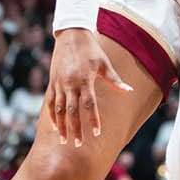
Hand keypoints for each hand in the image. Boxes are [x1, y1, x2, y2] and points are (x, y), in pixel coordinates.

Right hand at [46, 28, 132, 147]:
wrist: (71, 34)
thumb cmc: (91, 49)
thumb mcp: (104, 63)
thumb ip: (114, 79)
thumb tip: (129, 90)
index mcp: (84, 80)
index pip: (89, 105)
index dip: (92, 119)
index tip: (97, 133)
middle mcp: (70, 84)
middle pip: (72, 111)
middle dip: (75, 129)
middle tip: (78, 145)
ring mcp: (59, 84)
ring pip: (59, 109)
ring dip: (61, 126)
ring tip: (64, 140)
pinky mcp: (53, 82)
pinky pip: (50, 102)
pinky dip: (52, 115)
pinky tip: (55, 126)